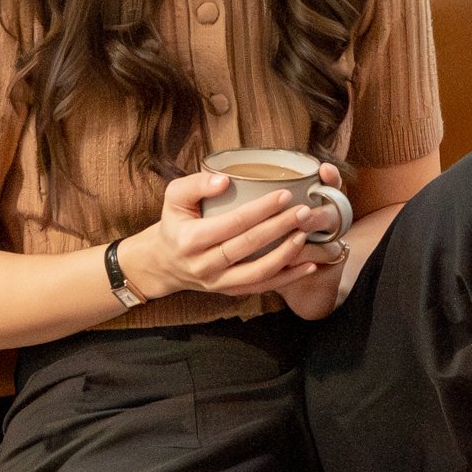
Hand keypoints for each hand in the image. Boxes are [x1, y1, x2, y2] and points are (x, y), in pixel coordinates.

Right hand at [121, 163, 347, 302]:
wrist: (163, 262)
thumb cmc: (175, 223)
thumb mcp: (174, 197)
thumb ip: (196, 184)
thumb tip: (225, 180)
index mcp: (191, 239)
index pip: (233, 223)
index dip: (261, 209)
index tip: (285, 195)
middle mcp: (204, 264)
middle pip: (249, 246)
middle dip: (280, 227)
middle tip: (303, 212)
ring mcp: (218, 282)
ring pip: (258, 272)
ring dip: (286, 254)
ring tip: (305, 234)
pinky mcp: (229, 291)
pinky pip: (261, 287)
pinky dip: (287, 278)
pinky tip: (308, 265)